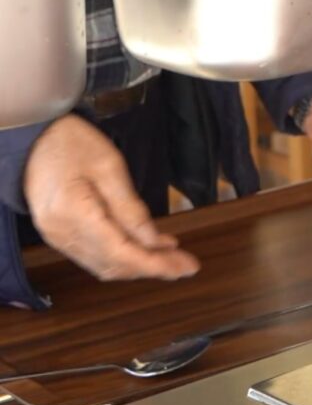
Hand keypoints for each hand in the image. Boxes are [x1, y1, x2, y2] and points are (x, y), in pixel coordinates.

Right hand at [23, 115, 199, 280]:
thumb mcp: (110, 167)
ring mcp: (57, 237)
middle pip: (115, 264)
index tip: (188, 267)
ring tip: (172, 257)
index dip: (157, 265)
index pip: (122, 253)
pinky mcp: (59, 235)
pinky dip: (124, 257)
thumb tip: (155, 242)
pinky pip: (95, 256)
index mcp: (73, 212)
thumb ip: (132, 209)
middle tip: (187, 265)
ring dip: (140, 265)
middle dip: (154, 268)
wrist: (31, 136)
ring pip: (106, 265)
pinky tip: (147, 248)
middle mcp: (61, 233)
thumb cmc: (70, 142)